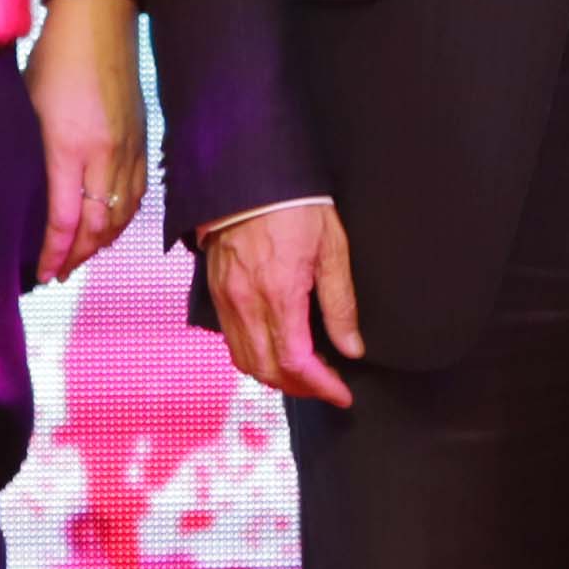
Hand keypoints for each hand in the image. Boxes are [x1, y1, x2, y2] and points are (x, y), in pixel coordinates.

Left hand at [27, 0, 147, 284]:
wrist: (100, 18)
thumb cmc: (55, 56)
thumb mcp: (29, 107)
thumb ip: (34, 152)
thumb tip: (29, 186)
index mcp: (70, 148)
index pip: (65, 220)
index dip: (55, 254)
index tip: (44, 273)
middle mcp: (106, 156)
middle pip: (98, 227)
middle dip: (78, 256)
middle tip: (60, 273)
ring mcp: (130, 149)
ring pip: (122, 214)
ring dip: (102, 242)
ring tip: (82, 256)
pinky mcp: (143, 139)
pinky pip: (138, 193)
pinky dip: (123, 217)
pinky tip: (110, 225)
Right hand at [205, 197, 363, 407]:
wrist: (247, 174)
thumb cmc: (295, 205)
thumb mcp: (332, 250)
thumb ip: (340, 304)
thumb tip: (351, 348)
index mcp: (279, 294)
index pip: (297, 363)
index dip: (321, 386)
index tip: (342, 394)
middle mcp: (246, 304)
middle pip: (269, 371)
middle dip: (301, 388)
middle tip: (329, 386)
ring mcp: (227, 301)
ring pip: (246, 362)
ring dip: (276, 377)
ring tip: (306, 373)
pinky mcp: (217, 293)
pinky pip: (232, 342)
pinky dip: (255, 358)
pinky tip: (277, 350)